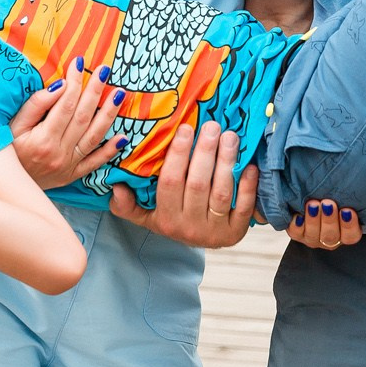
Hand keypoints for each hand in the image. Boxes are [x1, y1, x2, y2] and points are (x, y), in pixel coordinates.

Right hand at [10, 57, 126, 188]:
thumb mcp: (14, 125)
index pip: (65, 105)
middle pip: (83, 117)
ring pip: (94, 136)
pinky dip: (110, 150)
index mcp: (43, 138)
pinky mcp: (73, 174)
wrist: (8, 183)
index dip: (75, 82)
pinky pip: (96, 162)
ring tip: (120, 94)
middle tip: (105, 70)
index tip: (79, 63)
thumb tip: (60, 86)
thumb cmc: (8, 148)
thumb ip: (36, 105)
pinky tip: (123, 137)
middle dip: (95, 91)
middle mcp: (59, 153)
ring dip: (109, 114)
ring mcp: (69, 165)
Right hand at [109, 122, 255, 248]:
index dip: (178, 155)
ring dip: (227, 162)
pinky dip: (248, 186)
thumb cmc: (171, 217)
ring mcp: (214, 231)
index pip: (170, 182)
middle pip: (198, 185)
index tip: (185, 128)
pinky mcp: (236, 233)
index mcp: (165, 219)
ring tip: (230, 137)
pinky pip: (244, 208)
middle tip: (212, 125)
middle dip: (205, 152)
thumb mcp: (145, 214)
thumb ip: (127, 204)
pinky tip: (249, 165)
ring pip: (222, 193)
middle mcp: (189, 227)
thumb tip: (116, 188)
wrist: (201, 240)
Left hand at [286, 199, 360, 250]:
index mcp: (345, 233)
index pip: (351, 236)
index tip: (347, 210)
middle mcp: (329, 238)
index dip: (349, 226)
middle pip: (331, 236)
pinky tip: (298, 215)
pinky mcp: (297, 234)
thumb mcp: (344, 195)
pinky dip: (297, 225)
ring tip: (313, 204)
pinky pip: (296, 233)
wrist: (312, 194)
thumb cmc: (334, 194)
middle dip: (329, 220)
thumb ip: (349, 194)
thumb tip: (363, 176)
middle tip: (328, 203)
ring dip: (313, 220)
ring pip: (313, 235)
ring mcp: (312, 238)